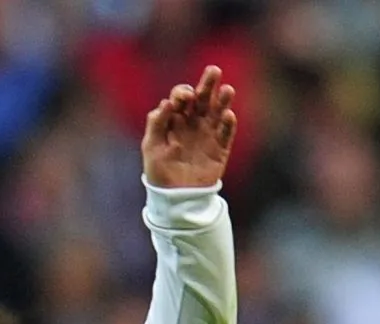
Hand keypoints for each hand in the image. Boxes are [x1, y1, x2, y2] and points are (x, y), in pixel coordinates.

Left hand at [142, 65, 237, 189]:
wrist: (175, 198)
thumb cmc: (159, 172)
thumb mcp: (151, 147)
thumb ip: (156, 123)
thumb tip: (167, 103)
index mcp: (176, 119)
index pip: (181, 97)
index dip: (182, 93)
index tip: (183, 98)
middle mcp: (194, 123)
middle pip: (202, 98)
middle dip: (207, 84)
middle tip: (213, 70)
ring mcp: (208, 134)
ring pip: (217, 112)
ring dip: (223, 100)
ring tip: (227, 90)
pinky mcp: (220, 149)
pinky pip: (226, 133)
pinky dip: (228, 124)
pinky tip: (228, 116)